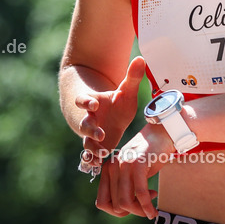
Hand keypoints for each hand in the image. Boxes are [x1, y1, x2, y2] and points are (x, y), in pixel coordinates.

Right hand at [76, 56, 147, 173]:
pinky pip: (89, 154)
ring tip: (99, 154)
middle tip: (100, 134)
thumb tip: (141, 58)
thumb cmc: (118, 102)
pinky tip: (97, 165)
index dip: (86, 102)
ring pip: (86, 142)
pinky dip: (91, 160)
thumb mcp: (126, 90)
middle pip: (84, 124)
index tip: (93, 104)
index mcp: (93, 103)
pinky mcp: (95, 147)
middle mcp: (89, 119)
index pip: (83, 100)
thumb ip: (133, 76)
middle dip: (90, 129)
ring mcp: (90, 134)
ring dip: (91, 148)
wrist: (111, 116)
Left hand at [95, 123, 172, 218]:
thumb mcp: (131, 173)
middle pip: (115, 205)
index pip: (102, 203)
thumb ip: (123, 187)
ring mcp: (124, 164)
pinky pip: (140, 193)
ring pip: (126, 202)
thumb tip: (121, 210)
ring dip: (139, 211)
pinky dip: (147, 206)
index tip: (131, 209)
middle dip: (131, 212)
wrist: (162, 133)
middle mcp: (112, 167)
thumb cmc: (149, 156)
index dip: (116, 212)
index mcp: (107, 170)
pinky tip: (153, 211)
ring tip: (150, 209)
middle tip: (144, 209)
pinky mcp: (138, 163)